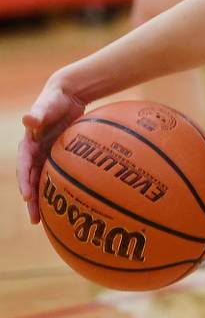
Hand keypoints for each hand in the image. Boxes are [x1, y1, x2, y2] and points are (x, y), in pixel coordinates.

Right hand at [17, 79, 87, 224]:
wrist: (66, 95)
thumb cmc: (54, 98)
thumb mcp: (46, 104)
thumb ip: (39, 112)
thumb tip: (28, 118)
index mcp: (28, 143)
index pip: (23, 166)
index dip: (25, 182)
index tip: (28, 197)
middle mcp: (35, 153)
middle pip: (31, 180)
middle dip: (31, 201)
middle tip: (35, 220)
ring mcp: (46, 156)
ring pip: (43, 182)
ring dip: (43, 201)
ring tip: (45, 222)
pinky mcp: (58, 156)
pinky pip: (58, 175)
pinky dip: (60, 189)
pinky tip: (68, 205)